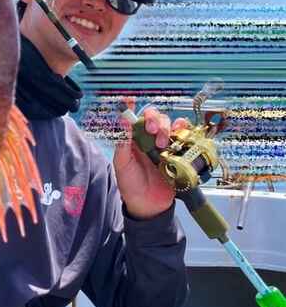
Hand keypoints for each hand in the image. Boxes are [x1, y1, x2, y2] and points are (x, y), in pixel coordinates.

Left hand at [113, 98, 189, 219]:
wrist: (149, 207)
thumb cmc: (131, 186)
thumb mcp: (122, 166)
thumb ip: (123, 145)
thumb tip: (123, 122)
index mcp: (133, 141)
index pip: (134, 119)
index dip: (132, 108)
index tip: (129, 99)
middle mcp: (149, 140)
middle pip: (154, 118)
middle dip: (154, 120)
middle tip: (152, 131)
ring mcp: (164, 146)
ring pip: (170, 125)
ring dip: (167, 127)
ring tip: (162, 142)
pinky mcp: (178, 153)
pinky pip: (184, 137)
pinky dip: (184, 132)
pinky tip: (180, 134)